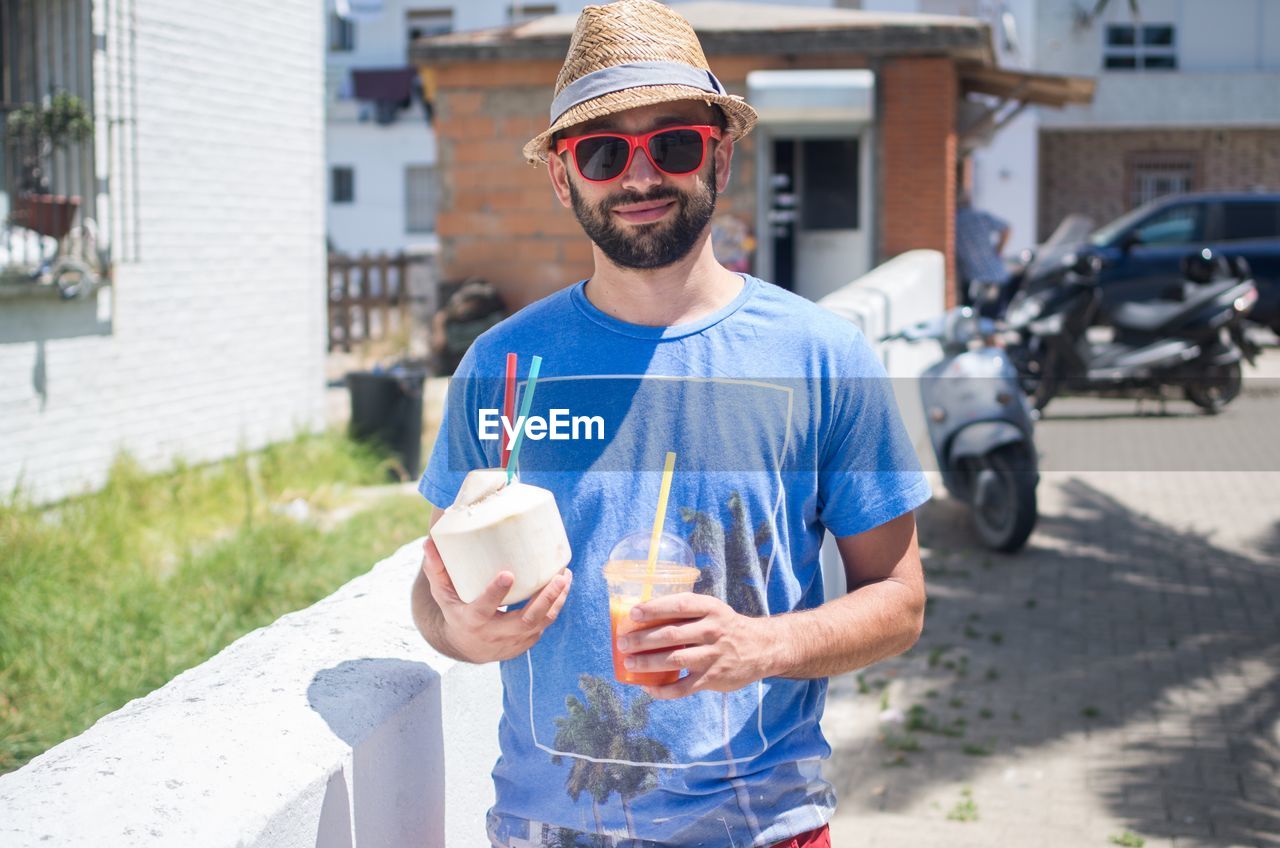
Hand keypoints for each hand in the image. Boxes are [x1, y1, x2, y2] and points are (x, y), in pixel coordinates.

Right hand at [420, 537, 571, 663]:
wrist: (467, 647)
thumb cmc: (456, 611)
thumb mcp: (443, 593)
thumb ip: (437, 569)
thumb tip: (429, 541)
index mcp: (471, 620)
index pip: (483, 609)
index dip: (495, 594)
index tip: (508, 574)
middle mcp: (493, 634)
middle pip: (524, 620)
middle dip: (544, 599)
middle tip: (558, 576)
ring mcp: (512, 641)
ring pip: (541, 623)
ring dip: (557, 601)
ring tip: (565, 576)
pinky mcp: (525, 642)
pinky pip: (545, 625)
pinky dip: (556, 606)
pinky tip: (563, 586)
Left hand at [617, 593, 775, 699]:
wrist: (761, 648)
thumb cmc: (726, 626)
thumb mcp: (713, 610)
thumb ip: (686, 611)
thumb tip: (643, 614)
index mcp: (710, 609)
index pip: (679, 606)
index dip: (655, 608)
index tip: (633, 613)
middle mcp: (712, 631)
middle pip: (671, 634)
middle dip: (642, 639)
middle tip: (622, 643)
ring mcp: (713, 656)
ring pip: (674, 660)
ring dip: (648, 663)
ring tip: (629, 664)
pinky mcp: (713, 678)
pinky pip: (683, 688)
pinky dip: (663, 691)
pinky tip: (648, 688)